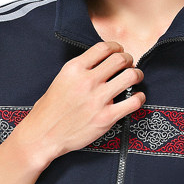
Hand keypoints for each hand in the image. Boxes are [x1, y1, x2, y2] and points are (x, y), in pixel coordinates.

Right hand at [16, 40, 145, 160]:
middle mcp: (87, 81)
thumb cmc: (49, 111)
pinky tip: (137, 98)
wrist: (43, 136)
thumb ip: (79, 71)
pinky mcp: (106, 117)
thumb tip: (98, 64)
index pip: (104, 47)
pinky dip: (139, 97)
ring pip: (131, 76)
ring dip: (137, 75)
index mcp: (74, 69)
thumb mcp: (60, 80)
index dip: (116, 47)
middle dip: (129, 59)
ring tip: (136, 78)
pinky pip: (133, 102)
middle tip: (129, 65)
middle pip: (120, 59)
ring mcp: (98, 99)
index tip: (120, 51)